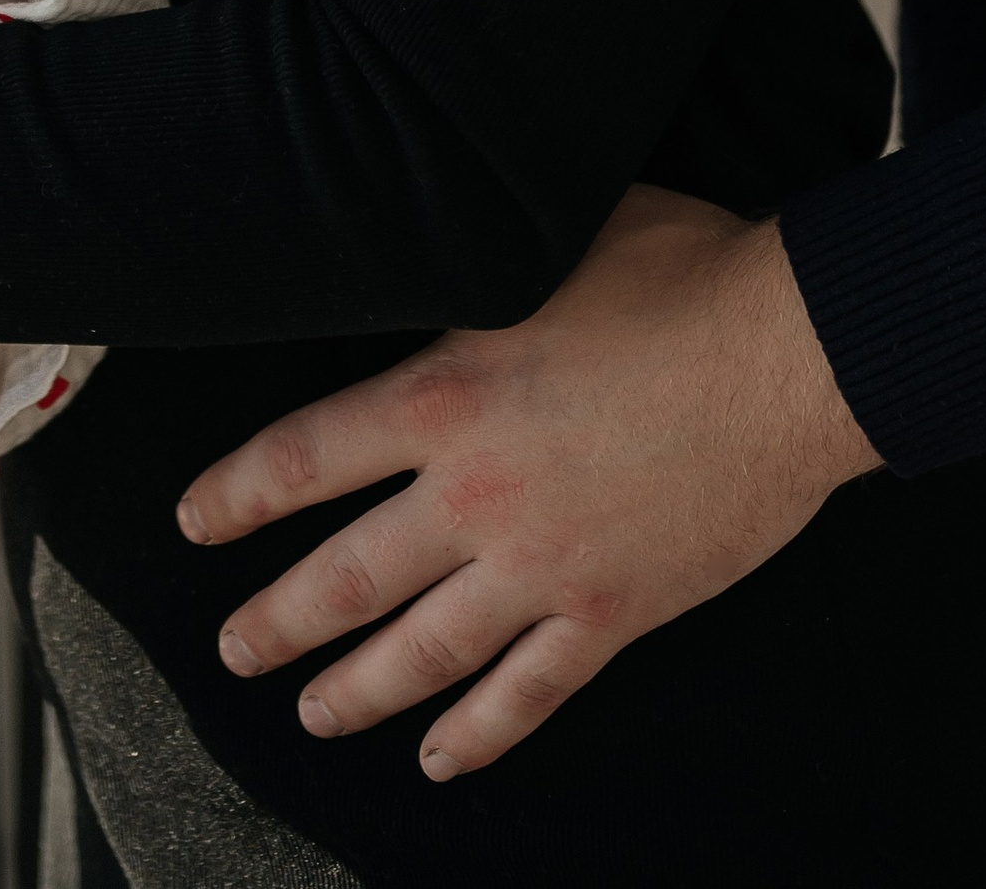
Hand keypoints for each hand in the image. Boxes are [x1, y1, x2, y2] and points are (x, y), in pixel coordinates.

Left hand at [176, 188, 881, 778]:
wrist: (792, 351)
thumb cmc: (679, 270)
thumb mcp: (550, 238)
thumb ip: (474, 263)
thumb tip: (430, 227)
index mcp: (448, 393)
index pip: (306, 455)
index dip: (238, 493)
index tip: (193, 520)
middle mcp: (476, 493)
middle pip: (345, 576)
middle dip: (276, 619)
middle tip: (231, 647)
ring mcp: (544, 564)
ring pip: (423, 653)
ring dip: (356, 690)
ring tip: (310, 713)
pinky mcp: (612, 610)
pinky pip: (529, 693)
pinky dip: (480, 734)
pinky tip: (443, 758)